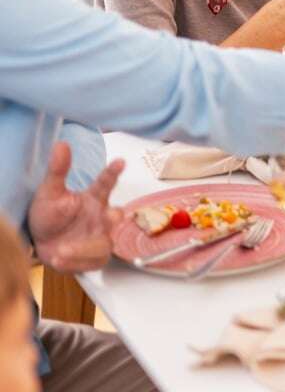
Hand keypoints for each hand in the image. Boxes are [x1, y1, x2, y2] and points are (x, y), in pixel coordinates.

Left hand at [28, 142, 124, 272]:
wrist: (41, 242)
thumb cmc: (49, 214)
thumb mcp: (49, 193)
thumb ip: (57, 170)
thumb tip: (61, 144)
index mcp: (93, 199)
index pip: (105, 184)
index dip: (113, 173)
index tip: (120, 162)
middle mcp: (101, 217)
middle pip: (116, 217)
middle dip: (114, 217)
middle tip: (111, 215)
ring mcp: (101, 237)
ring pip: (104, 244)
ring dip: (84, 248)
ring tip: (60, 251)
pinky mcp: (95, 256)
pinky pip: (95, 261)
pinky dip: (77, 262)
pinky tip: (60, 259)